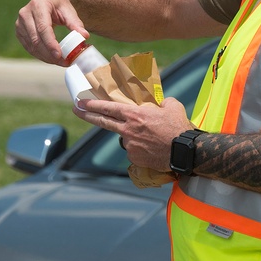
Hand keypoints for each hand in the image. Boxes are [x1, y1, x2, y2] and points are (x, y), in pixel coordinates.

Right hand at [16, 0, 86, 64]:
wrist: (47, 0)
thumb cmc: (59, 6)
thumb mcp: (69, 11)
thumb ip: (76, 23)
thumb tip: (84, 36)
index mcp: (38, 5)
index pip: (43, 28)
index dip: (50, 43)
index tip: (59, 55)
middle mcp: (25, 14)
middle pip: (36, 39)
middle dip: (49, 54)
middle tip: (63, 62)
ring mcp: (19, 24)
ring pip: (32, 46)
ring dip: (46, 57)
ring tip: (60, 62)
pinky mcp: (19, 32)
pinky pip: (29, 48)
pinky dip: (40, 55)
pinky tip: (51, 58)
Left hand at [73, 96, 193, 171]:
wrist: (185, 152)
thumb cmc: (179, 127)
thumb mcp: (172, 106)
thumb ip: (161, 103)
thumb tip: (160, 104)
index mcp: (134, 115)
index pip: (108, 108)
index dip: (92, 105)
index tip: (80, 102)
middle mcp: (128, 130)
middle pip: (103, 121)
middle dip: (87, 115)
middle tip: (76, 110)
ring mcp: (130, 145)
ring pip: (125, 138)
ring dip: (132, 136)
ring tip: (152, 138)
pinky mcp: (134, 157)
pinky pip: (133, 150)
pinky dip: (140, 148)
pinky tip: (153, 148)